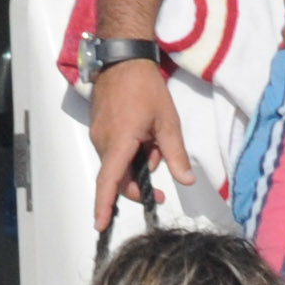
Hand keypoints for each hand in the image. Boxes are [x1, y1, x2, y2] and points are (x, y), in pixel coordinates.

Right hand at [88, 56, 192, 230]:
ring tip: (153, 140)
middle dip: (139, 181)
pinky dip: (130, 151)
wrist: (122, 58)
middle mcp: (103, 142)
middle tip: (160, 171)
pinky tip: (143, 134)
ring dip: (137, 162)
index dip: (103, 205)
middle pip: (118, 178)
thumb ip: (176, 154)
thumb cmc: (145, 87)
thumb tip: (186, 181)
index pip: (109, 181)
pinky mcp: (98, 129)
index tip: (100, 225)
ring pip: (118, 164)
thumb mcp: (168, 122)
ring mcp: (98, 135)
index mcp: (119, 142)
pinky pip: (114, 151)